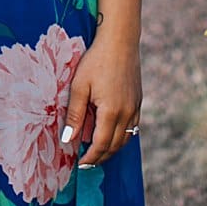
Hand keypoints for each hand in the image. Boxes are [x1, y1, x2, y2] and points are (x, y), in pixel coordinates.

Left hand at [61, 29, 142, 167]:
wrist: (120, 40)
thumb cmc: (96, 60)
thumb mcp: (79, 86)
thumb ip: (74, 114)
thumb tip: (68, 140)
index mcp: (111, 112)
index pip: (101, 145)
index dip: (90, 157)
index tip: (80, 164)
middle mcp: (127, 114)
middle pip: (115, 146)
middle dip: (101, 157)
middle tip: (87, 163)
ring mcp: (135, 108)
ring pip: (126, 139)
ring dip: (112, 149)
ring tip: (98, 153)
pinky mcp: (138, 101)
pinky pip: (132, 127)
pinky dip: (122, 136)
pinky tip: (112, 135)